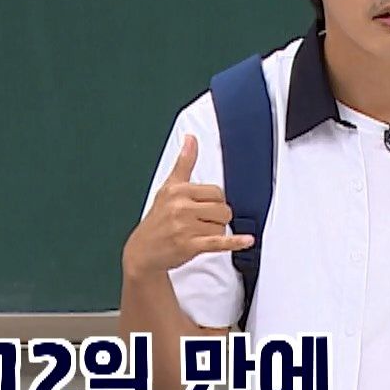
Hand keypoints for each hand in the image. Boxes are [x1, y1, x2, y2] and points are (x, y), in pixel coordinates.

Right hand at [124, 134, 253, 276]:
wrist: (143, 251)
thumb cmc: (158, 219)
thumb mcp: (169, 187)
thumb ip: (184, 163)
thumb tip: (190, 138)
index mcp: (178, 190)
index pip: (217, 192)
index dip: (215, 201)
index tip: (203, 207)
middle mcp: (180, 207)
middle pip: (223, 209)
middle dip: (217, 217)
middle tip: (200, 222)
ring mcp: (184, 227)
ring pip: (222, 226)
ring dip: (215, 232)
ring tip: (197, 234)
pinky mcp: (190, 245)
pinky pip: (218, 241)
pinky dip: (234, 242)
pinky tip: (246, 240)